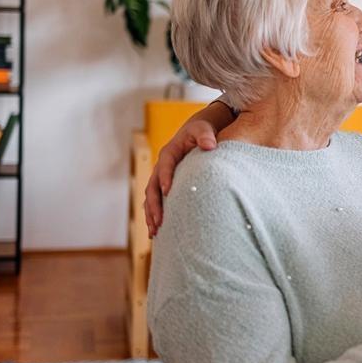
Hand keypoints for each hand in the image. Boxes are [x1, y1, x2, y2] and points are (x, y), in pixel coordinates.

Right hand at [144, 119, 218, 237]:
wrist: (198, 133)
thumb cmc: (202, 132)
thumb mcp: (204, 129)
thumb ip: (205, 136)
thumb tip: (210, 145)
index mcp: (169, 153)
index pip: (165, 166)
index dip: (165, 178)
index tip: (168, 192)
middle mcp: (161, 166)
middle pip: (153, 187)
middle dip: (154, 205)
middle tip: (158, 221)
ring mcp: (161, 177)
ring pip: (152, 198)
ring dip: (151, 215)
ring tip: (154, 233)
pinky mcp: (165, 185)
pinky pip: (157, 202)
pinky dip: (155, 215)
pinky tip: (157, 232)